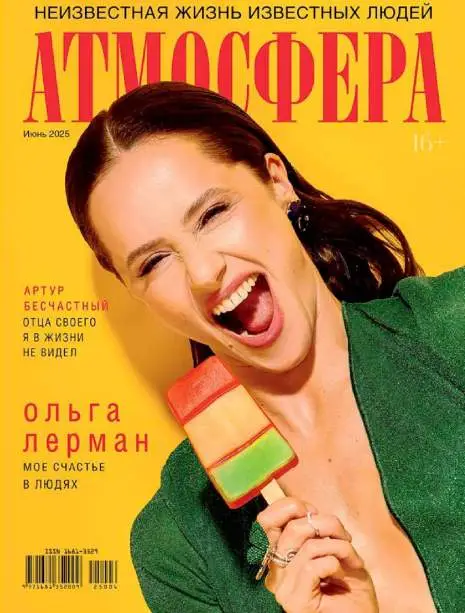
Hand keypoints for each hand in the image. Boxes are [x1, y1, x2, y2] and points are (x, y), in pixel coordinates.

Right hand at [257, 497, 378, 612]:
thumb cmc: (351, 588)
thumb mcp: (332, 548)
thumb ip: (315, 530)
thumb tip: (308, 511)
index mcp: (279, 557)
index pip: (266, 520)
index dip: (290, 506)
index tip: (315, 514)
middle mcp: (276, 572)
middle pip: (292, 528)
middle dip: (327, 524)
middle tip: (345, 537)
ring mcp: (283, 589)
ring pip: (308, 546)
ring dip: (338, 547)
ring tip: (351, 560)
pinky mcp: (295, 602)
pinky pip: (313, 566)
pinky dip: (334, 563)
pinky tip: (341, 574)